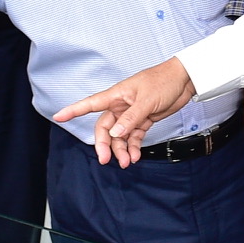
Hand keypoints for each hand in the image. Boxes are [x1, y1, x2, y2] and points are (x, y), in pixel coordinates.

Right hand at [54, 59, 196, 165]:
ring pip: (119, 135)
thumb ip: (130, 118)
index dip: (73, 110)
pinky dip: (133, 147)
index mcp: (116, 95)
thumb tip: (115, 134)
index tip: (58, 117)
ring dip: (121, 149)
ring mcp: (131, 114)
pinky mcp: (143, 120)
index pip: (89, 104)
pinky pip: (133, 136)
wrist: (185, 80)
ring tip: (127, 162)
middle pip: (105, 128)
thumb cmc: (163, 81)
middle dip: (104, 144)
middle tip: (106, 160)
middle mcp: (120, 105)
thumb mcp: (147, 100)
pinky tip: (135, 156)